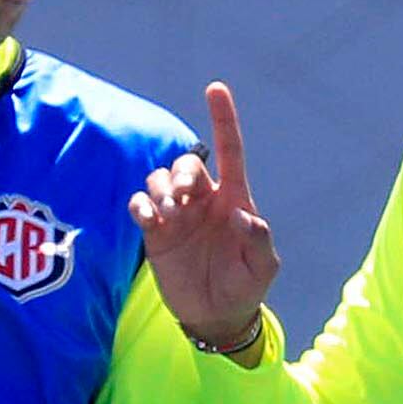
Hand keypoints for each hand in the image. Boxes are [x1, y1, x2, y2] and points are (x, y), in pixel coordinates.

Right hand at [127, 81, 281, 352]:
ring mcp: (177, 215)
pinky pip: (140, 205)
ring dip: (161, 190)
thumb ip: (258, 240)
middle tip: (183, 199)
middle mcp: (203, 200)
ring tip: (169, 215)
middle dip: (182, 173)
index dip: (223, 118)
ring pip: (159, 179)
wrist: (215, 314)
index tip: (215, 89)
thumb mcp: (263, 267)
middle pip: (186, 164)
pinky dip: (140, 206)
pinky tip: (149, 220)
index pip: (230, 150)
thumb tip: (242, 216)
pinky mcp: (155, 232)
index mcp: (233, 199)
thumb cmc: (245, 287)